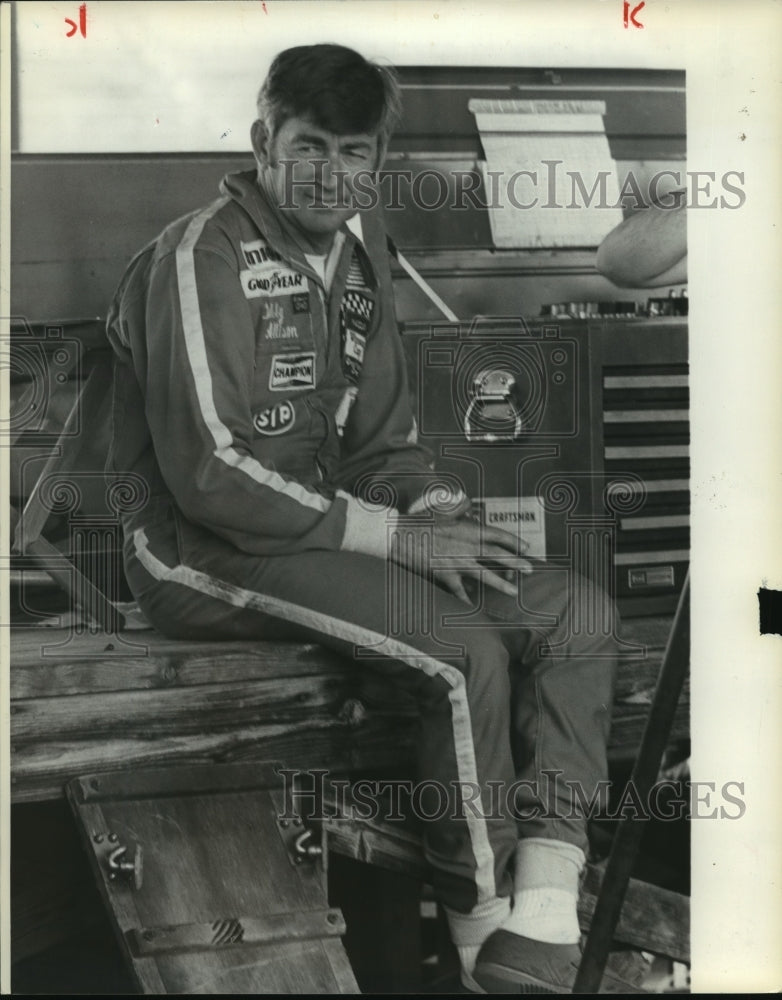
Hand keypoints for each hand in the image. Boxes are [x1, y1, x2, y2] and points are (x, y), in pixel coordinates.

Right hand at [389, 514, 531, 603]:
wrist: (399, 536)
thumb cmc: (419, 522)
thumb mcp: (441, 510)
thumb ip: (458, 508)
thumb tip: (467, 502)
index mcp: (468, 529)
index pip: (498, 535)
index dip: (514, 541)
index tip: (526, 547)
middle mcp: (467, 546)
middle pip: (498, 555)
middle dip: (517, 563)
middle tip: (530, 569)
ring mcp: (457, 562)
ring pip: (485, 575)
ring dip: (501, 584)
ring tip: (514, 591)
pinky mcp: (445, 575)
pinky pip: (459, 591)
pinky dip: (466, 600)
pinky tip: (474, 608)